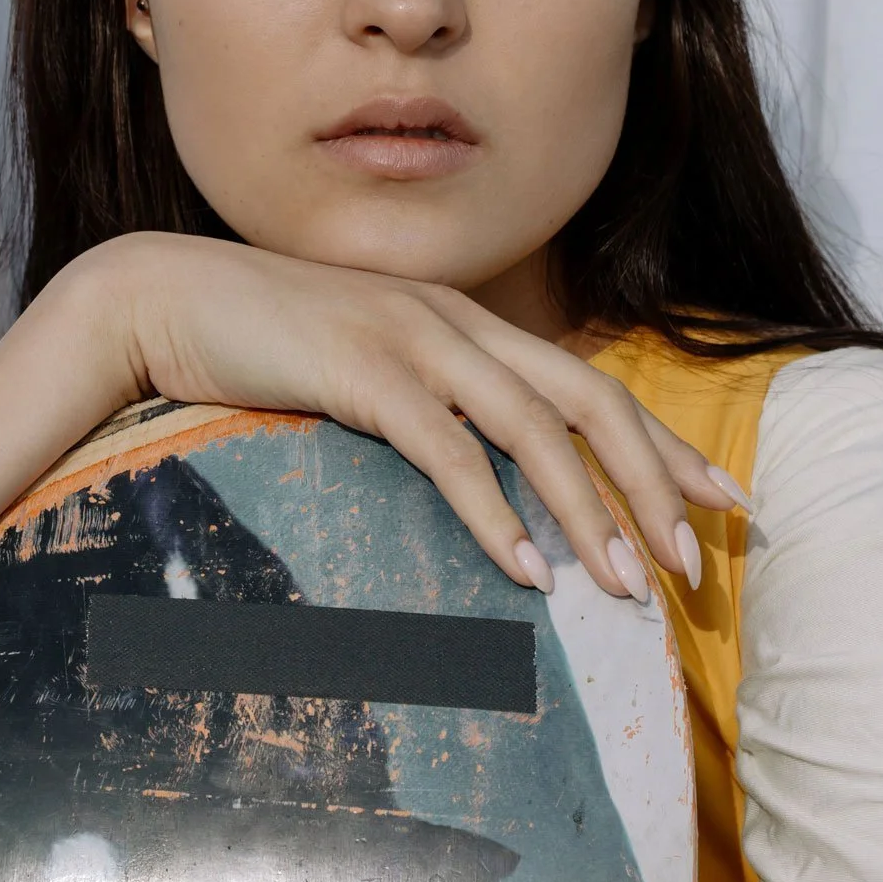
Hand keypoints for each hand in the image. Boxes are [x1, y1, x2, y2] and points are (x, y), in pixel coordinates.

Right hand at [113, 233, 743, 600]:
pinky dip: (496, 511)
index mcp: (468, 325)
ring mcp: (413, 338)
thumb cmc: (264, 346)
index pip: (593, 385)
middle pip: (591, 399)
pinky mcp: (363, 369)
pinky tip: (526, 569)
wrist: (165, 297)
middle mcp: (458, 322)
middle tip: (691, 563)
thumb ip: (427, 406)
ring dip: (590, 508)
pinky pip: (449, 447)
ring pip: (537, 424)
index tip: (717, 503)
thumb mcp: (367, 372)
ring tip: (626, 584)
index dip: (663, 447)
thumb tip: (480, 481)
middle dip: (653, 483)